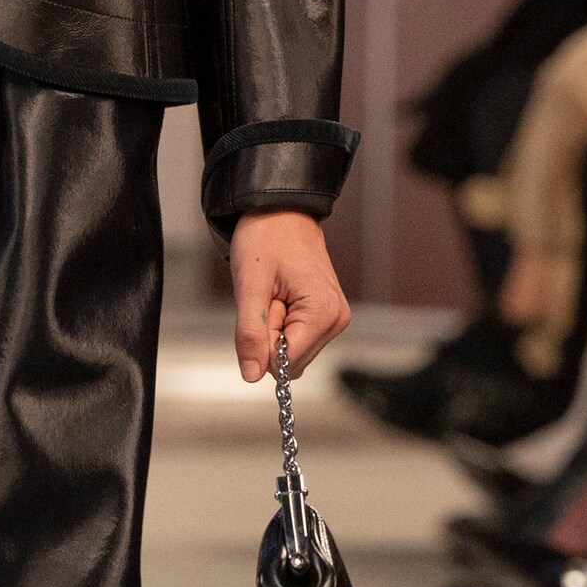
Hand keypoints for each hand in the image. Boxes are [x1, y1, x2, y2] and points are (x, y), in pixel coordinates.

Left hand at [230, 209, 349, 385]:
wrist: (280, 211)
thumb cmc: (266, 238)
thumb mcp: (250, 286)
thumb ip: (250, 334)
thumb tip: (251, 376)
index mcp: (324, 313)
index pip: (287, 362)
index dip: (263, 343)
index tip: (262, 307)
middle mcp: (336, 320)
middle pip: (291, 361)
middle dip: (269, 336)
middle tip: (267, 297)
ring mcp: (334, 319)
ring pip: (292, 354)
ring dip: (274, 330)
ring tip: (274, 294)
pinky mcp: (326, 317)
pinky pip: (296, 340)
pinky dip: (280, 325)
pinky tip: (281, 297)